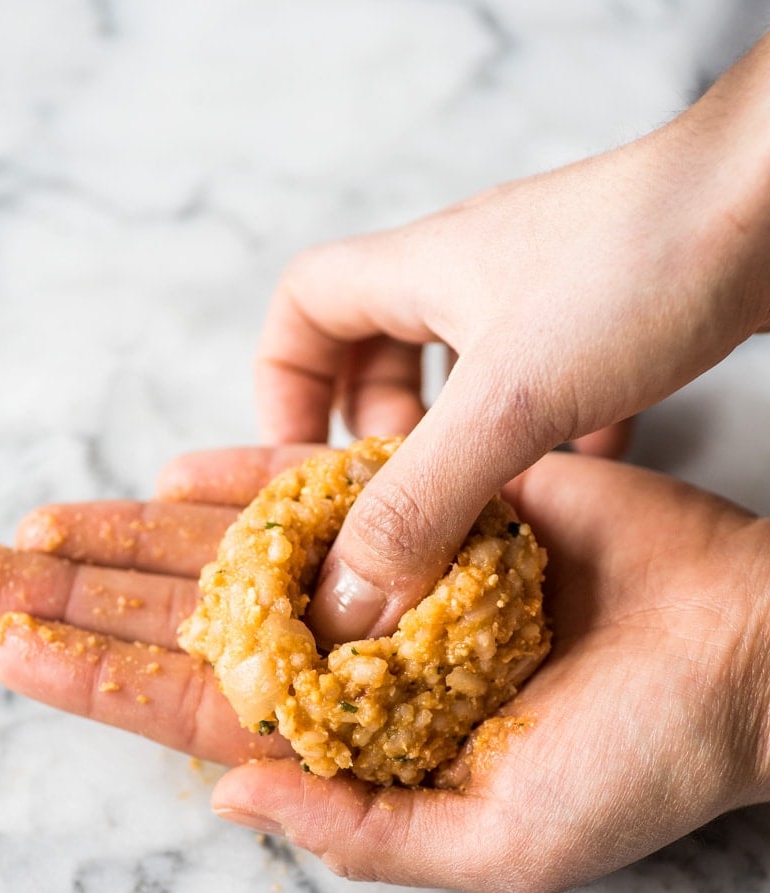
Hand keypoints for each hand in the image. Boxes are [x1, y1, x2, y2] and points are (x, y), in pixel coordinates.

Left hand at [0, 449, 768, 892]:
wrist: (739, 657)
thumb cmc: (639, 768)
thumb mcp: (501, 844)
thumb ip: (361, 832)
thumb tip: (226, 799)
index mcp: (359, 738)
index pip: (202, 708)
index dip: (100, 681)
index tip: (8, 648)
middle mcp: (355, 654)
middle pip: (195, 622)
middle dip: (87, 600)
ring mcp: (389, 572)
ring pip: (237, 550)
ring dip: (139, 535)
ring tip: (41, 525)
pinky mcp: (436, 503)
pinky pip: (325, 485)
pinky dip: (248, 480)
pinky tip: (168, 476)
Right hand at [257, 35, 769, 645]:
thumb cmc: (641, 266)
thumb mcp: (510, 401)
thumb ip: (423, 499)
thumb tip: (350, 592)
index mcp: (421, 273)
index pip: (307, 306)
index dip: (285, 386)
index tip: (299, 462)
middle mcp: (476, 280)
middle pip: (384, 355)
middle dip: (379, 441)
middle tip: (394, 507)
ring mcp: (548, 300)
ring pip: (471, 382)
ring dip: (464, 451)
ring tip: (473, 515)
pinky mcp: (614, 325)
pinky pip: (552, 394)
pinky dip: (547, 447)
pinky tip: (574, 491)